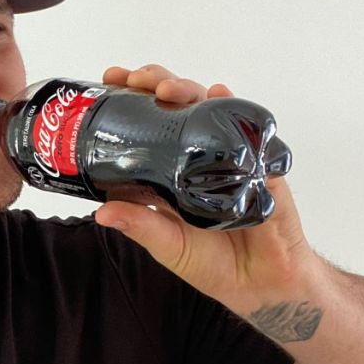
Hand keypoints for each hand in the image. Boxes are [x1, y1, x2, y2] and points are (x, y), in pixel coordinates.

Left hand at [95, 64, 318, 312]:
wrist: (261, 283)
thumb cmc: (214, 264)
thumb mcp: (168, 245)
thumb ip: (141, 226)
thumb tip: (101, 213)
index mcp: (170, 170)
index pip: (147, 123)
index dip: (130, 99)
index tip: (109, 83)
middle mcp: (197, 154)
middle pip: (175, 104)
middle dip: (153, 82)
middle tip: (133, 80)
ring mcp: (228, 153)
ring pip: (206, 106)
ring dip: (186, 89)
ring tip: (167, 89)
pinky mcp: (258, 160)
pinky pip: (246, 125)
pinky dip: (232, 105)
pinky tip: (218, 92)